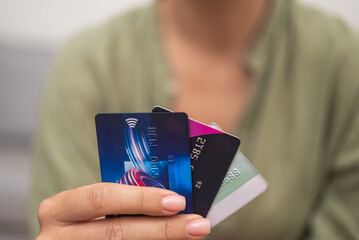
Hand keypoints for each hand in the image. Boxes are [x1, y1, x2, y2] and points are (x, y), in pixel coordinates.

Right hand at [36, 183, 209, 239]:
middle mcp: (56, 237)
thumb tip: (169, 201)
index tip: (177, 201)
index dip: (140, 200)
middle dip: (162, 229)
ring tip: (190, 236)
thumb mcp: (87, 212)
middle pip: (115, 232)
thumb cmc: (78, 227)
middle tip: (196, 225)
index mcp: (59, 209)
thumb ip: (118, 205)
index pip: (101, 197)